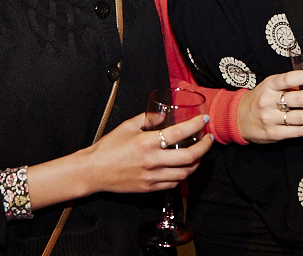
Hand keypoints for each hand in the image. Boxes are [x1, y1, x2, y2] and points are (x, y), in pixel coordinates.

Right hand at [78, 112, 211, 194]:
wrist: (93, 171)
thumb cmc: (108, 147)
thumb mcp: (127, 126)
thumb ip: (147, 118)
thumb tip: (164, 115)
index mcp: (147, 142)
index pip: (180, 133)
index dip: (196, 126)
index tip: (204, 120)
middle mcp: (152, 161)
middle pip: (189, 157)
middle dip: (204, 148)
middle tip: (209, 139)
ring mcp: (151, 177)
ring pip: (184, 173)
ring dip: (196, 163)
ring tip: (199, 153)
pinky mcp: (149, 188)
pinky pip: (173, 184)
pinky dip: (182, 175)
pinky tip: (183, 167)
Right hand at [236, 69, 302, 144]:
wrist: (239, 118)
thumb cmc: (261, 98)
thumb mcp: (270, 85)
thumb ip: (289, 84)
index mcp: (269, 85)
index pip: (290, 78)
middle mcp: (269, 102)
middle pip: (301, 100)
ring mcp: (271, 120)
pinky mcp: (275, 135)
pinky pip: (300, 132)